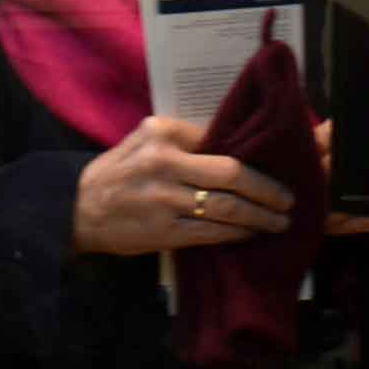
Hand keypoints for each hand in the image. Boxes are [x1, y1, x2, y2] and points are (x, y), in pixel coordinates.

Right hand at [71, 116, 294, 257]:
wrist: (79, 209)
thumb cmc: (118, 171)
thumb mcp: (144, 139)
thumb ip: (184, 138)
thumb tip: (233, 144)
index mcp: (163, 134)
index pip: (220, 142)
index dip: (254, 155)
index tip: (275, 164)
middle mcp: (165, 164)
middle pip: (232, 175)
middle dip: (267, 190)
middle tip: (288, 199)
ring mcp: (165, 200)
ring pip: (227, 208)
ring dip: (259, 217)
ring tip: (279, 221)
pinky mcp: (164, 232)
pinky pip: (211, 233)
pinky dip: (236, 234)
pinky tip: (250, 234)